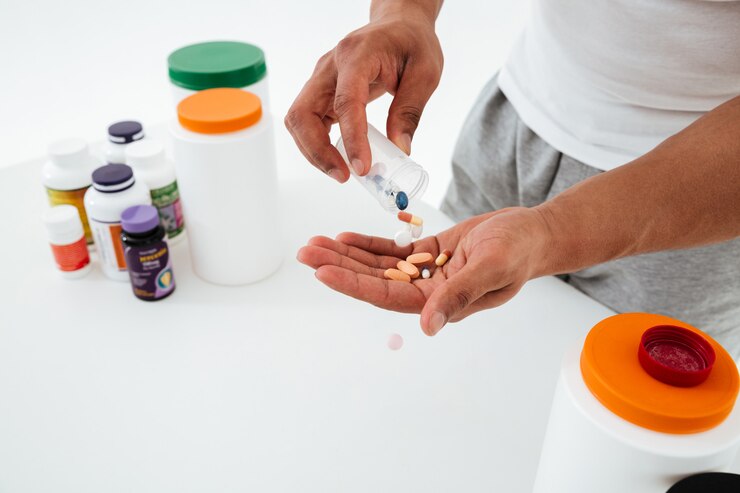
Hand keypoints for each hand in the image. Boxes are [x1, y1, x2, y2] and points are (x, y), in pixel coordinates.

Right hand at [284, 4, 442, 181]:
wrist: (399, 25)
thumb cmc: (411, 43)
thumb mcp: (425, 73)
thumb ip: (410, 111)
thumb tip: (399, 149)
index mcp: (357, 54)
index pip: (346, 101)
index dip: (351, 138)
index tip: (361, 166)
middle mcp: (330, 66)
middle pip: (303, 113)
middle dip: (317, 151)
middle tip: (344, 175)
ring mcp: (321, 79)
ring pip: (299, 120)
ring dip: (314, 151)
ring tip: (341, 172)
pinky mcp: (322, 92)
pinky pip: (308, 122)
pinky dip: (317, 144)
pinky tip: (338, 158)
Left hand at [297, 207, 550, 334]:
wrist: (535, 233)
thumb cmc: (520, 249)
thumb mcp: (492, 267)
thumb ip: (460, 294)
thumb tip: (429, 326)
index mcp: (442, 301)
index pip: (387, 296)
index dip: (353, 284)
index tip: (322, 271)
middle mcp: (429, 291)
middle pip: (374, 281)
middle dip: (339, 265)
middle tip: (305, 251)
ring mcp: (428, 272)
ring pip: (378, 266)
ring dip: (347, 254)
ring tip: (316, 242)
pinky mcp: (431, 254)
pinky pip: (393, 252)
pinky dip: (369, 245)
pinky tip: (346, 237)